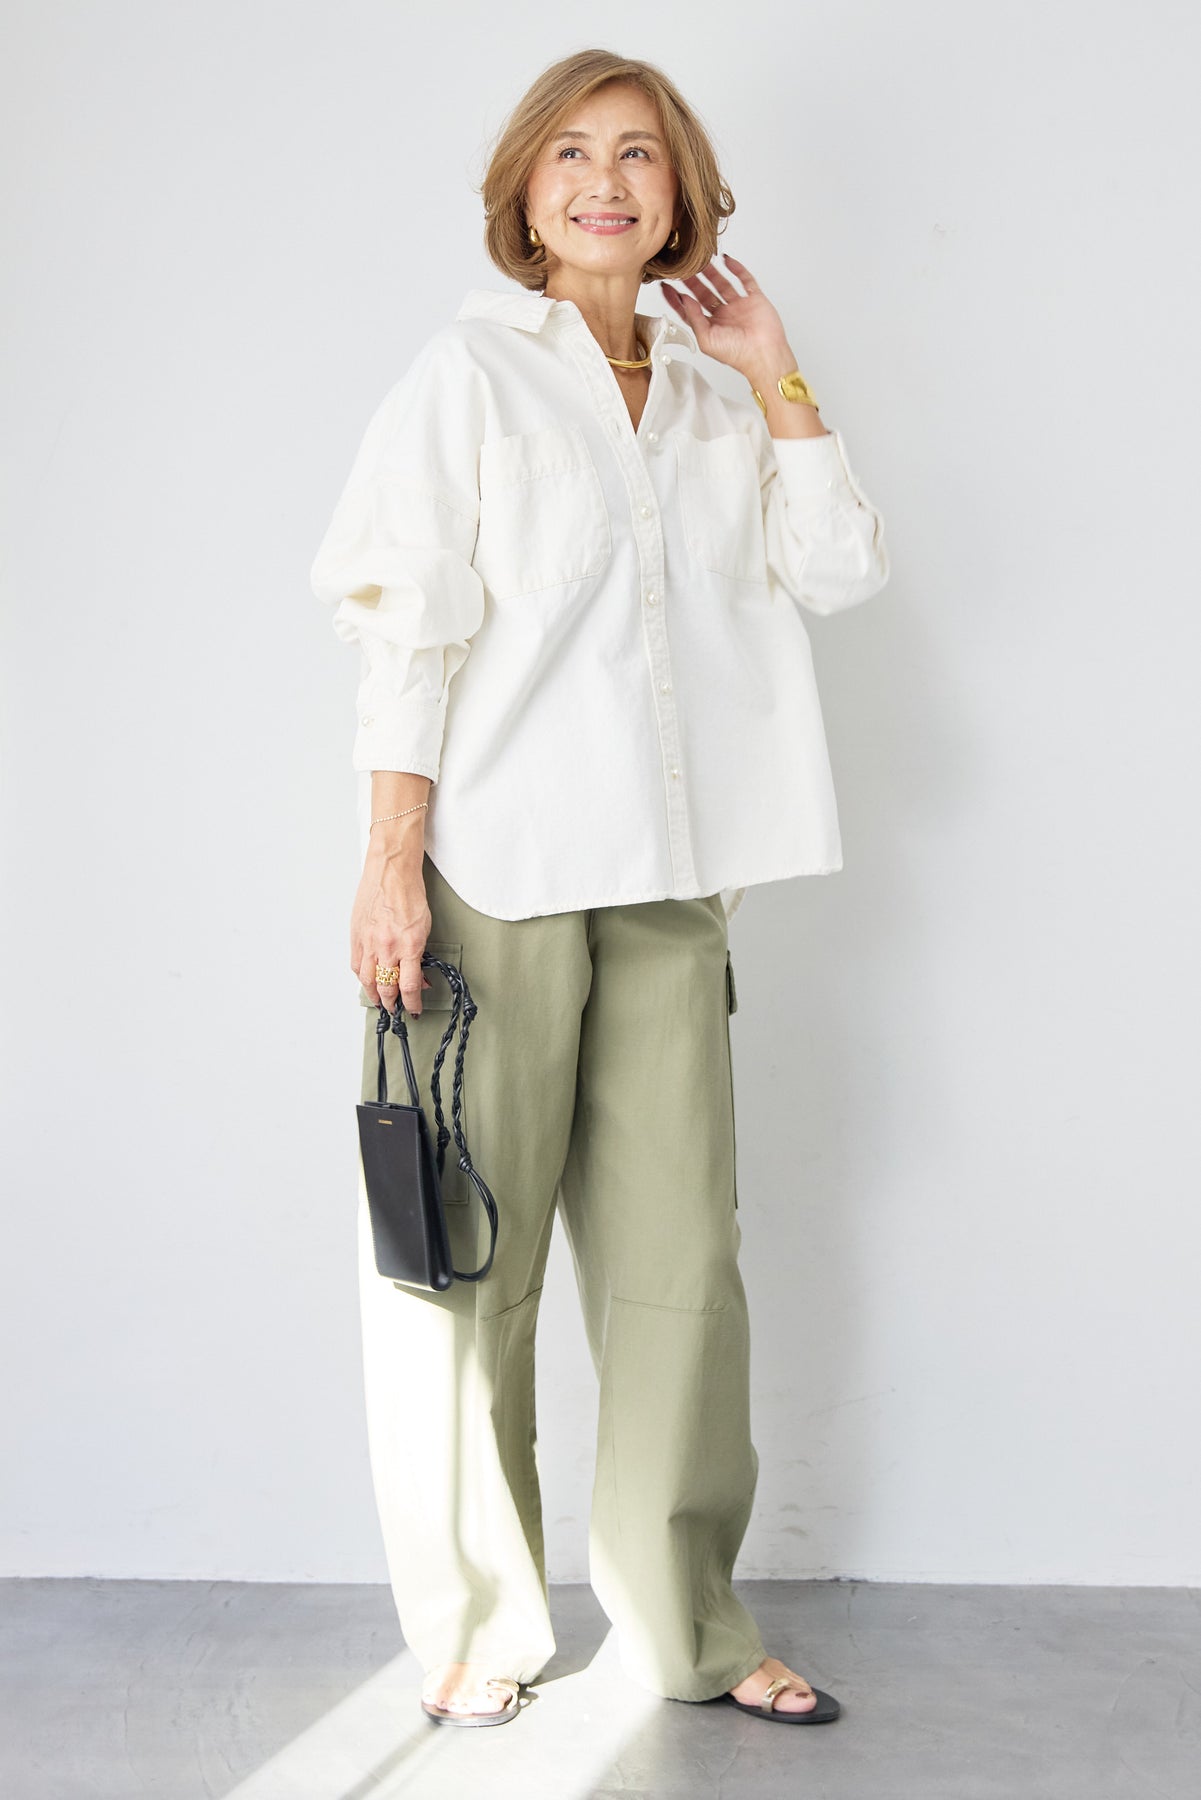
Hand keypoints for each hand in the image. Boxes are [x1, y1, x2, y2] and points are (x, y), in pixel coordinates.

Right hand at [351, 850, 432, 1015]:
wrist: (391, 872)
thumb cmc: (409, 894)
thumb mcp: (424, 928)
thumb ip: (419, 954)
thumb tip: (418, 975)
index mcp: (408, 945)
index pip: (409, 987)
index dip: (412, 1004)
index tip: (414, 1010)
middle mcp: (387, 947)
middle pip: (386, 988)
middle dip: (392, 1004)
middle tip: (395, 1010)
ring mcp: (368, 942)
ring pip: (367, 980)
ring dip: (374, 994)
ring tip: (380, 1001)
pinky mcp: (356, 936)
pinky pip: (356, 965)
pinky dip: (362, 977)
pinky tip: (367, 980)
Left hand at [660, 253, 794, 381]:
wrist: (763, 354)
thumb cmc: (738, 354)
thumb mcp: (706, 339)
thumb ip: (694, 318)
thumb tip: (684, 300)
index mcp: (711, 327)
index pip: (690, 309)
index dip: (677, 298)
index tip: (666, 286)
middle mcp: (724, 315)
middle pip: (704, 293)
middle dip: (692, 281)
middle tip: (681, 267)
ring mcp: (739, 306)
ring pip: (722, 284)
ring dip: (711, 272)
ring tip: (700, 259)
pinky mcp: (754, 299)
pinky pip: (745, 280)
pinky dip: (737, 269)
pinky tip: (726, 260)